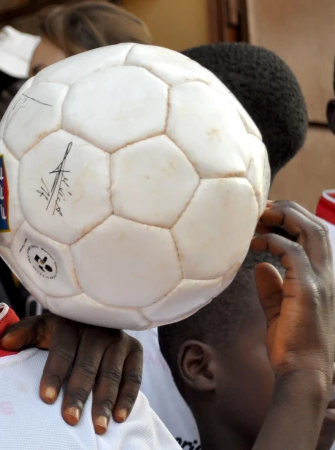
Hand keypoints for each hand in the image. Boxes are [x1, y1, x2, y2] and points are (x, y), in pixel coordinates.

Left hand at [0, 313, 142, 434]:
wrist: (94, 318)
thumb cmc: (60, 332)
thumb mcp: (40, 328)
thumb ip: (22, 335)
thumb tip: (3, 344)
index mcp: (69, 324)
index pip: (61, 352)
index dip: (53, 375)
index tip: (46, 398)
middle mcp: (96, 330)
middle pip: (86, 366)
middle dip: (78, 394)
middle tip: (70, 419)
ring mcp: (118, 340)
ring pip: (110, 375)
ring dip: (105, 402)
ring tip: (97, 426)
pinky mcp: (135, 351)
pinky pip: (134, 378)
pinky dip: (127, 398)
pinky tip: (119, 418)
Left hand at [251, 201, 334, 449]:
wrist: (302, 371)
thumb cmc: (290, 345)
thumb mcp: (279, 309)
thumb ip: (272, 287)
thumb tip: (260, 266)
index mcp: (321, 277)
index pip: (312, 235)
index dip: (291, 219)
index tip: (263, 217)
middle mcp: (326, 274)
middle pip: (315, 225)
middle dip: (288, 210)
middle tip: (259, 208)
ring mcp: (320, 280)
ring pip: (311, 231)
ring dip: (284, 218)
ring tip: (258, 216)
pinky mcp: (309, 289)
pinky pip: (293, 252)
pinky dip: (273, 241)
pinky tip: (254, 243)